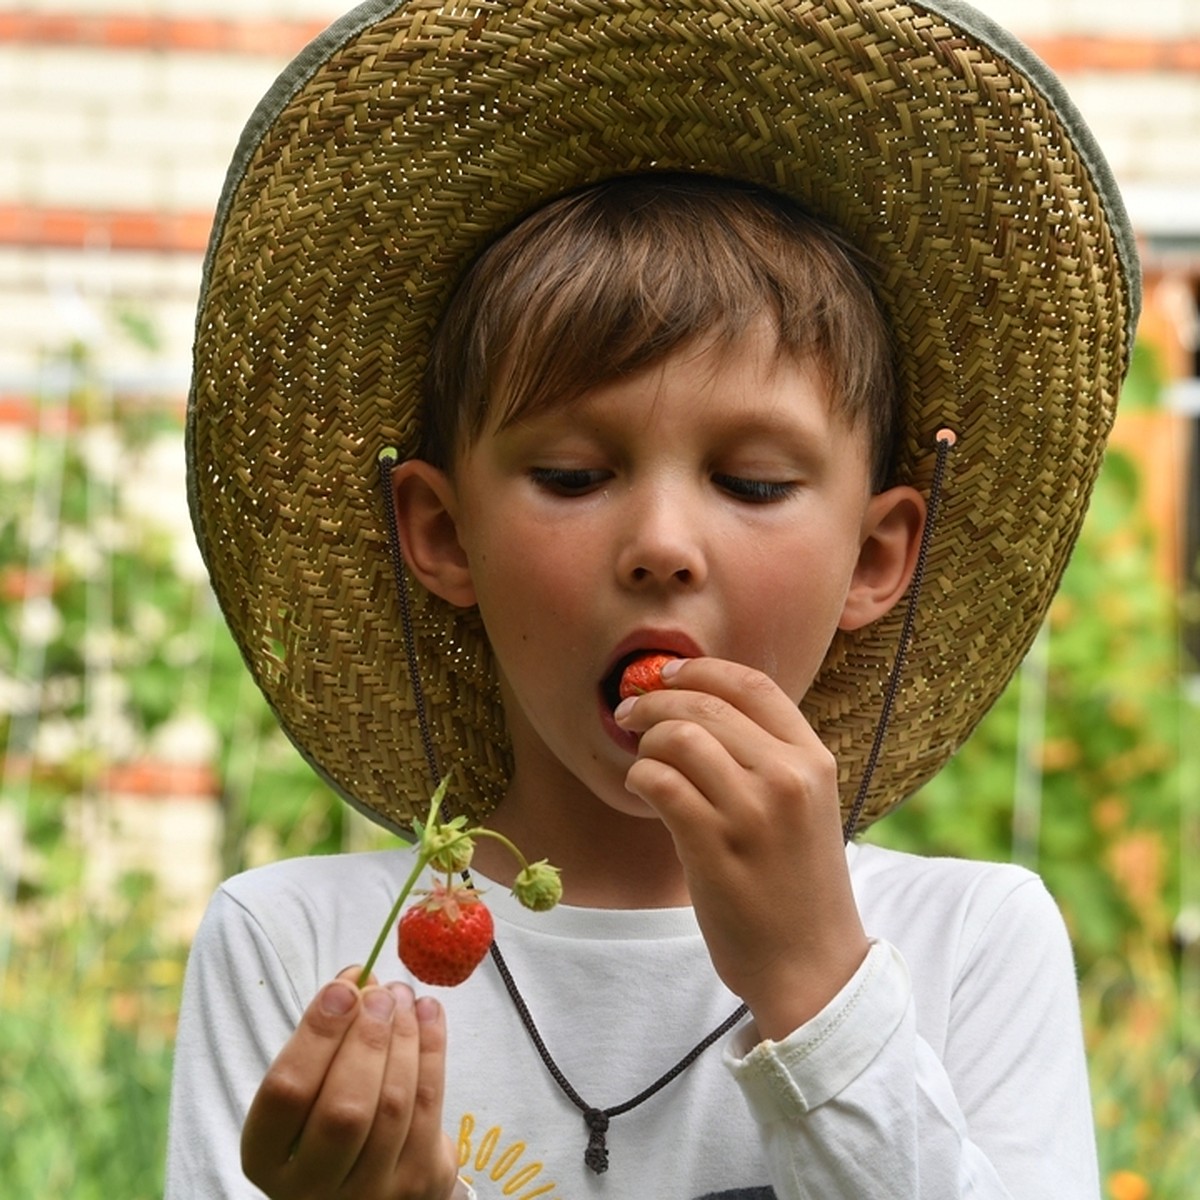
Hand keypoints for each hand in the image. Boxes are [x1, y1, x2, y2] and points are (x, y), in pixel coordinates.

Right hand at [242, 967, 459, 1198]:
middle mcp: (311, 1188)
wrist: (368, 1184)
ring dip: (404, 1036)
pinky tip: (429, 1013)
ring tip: (403, 995)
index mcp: (266, 1158)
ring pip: (394, 1104)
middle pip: (344, 1108)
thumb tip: (356, 981)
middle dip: (367, 1038)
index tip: (343, 988)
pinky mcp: (418, 1183)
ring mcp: (369, 1192)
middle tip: (380, 993)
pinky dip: (432, 1049)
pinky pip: (429, 1105)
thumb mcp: (307, 1089)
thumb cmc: (327, 1123)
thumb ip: (322, 1041)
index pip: (285, 1093)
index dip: (316, 1034)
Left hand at [615, 656, 868, 1039]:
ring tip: (642, 761)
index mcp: (813, 760)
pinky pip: (659, 783)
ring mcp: (752, 813)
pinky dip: (639, 778)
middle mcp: (788, 777)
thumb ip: (767, 758)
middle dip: (655, 700)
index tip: (665, 674)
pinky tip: (641, 790)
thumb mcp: (805, 807)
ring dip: (645, 741)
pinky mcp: (714, 847)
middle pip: (705, 706)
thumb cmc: (797, 884)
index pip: (753, 684)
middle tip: (628, 713)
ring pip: (678, 737)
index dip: (699, 670)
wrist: (812, 967)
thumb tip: (700, 709)